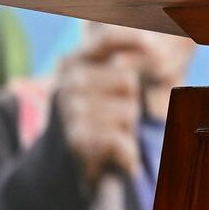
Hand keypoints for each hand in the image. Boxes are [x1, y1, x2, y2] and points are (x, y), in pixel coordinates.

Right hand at [55, 27, 155, 183]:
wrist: (54, 170)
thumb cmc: (90, 120)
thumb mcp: (97, 83)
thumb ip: (117, 58)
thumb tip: (154, 46)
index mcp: (71, 62)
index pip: (108, 38)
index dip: (134, 39)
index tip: (153, 47)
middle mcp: (67, 83)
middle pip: (127, 81)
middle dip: (127, 103)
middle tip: (107, 121)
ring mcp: (70, 111)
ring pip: (128, 112)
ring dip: (125, 130)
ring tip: (104, 138)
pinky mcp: (77, 141)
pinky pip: (122, 141)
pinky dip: (126, 156)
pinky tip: (112, 160)